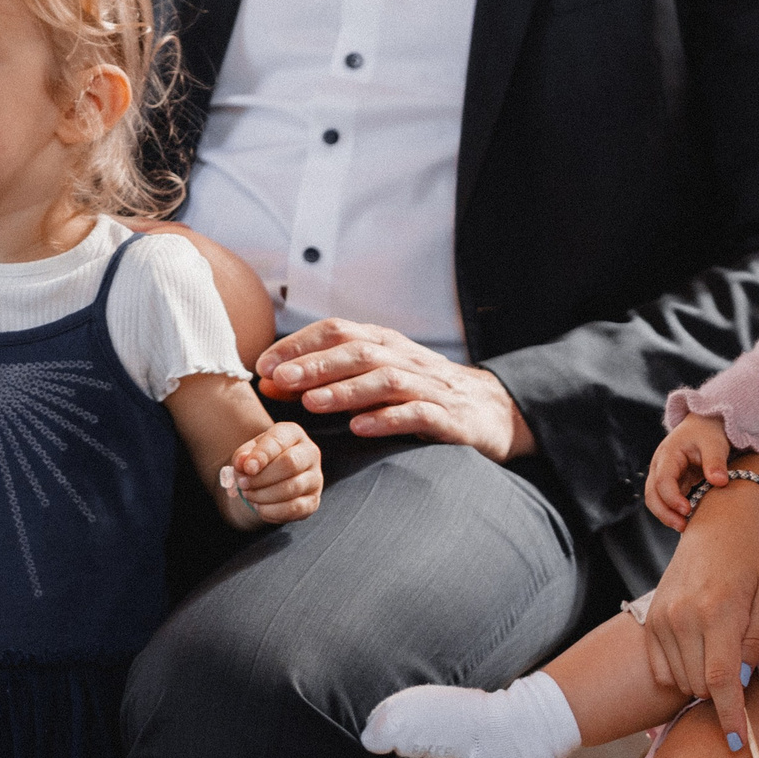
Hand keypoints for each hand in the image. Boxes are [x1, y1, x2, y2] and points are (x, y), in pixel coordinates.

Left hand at [222, 423, 322, 525]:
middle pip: (290, 464)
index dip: (262, 455)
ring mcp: (315, 477)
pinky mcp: (313, 500)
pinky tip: (260, 507)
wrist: (270, 480)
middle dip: (262, 478)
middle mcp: (310, 453)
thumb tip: (243, 463)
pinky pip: (295, 508)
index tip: (247, 469)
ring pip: (293, 488)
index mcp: (292, 434)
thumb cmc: (260, 462)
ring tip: (249, 495)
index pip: (279, 441)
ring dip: (264, 495)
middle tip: (243, 484)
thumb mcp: (247, 453)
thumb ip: (242, 455)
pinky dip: (272, 511)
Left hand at [257, 319, 533, 463]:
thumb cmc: (423, 393)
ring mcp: (430, 388)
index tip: (265, 364)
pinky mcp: (450, 418)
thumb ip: (332, 377)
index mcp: (388, 344)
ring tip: (313, 403)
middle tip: (280, 379)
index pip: (340, 331)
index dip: (301, 344)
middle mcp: (407, 360)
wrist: (493, 410)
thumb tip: (272, 380)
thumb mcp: (378, 377)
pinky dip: (388, 418)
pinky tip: (361, 426)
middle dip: (317, 364)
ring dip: (346, 389)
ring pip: (386, 380)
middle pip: (360, 352)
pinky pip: (418, 413)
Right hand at [641, 477, 758, 748]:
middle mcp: (683, 617)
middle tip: (742, 666)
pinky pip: (662, 669)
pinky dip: (682, 672)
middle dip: (723, 692)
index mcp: (718, 611)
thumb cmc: (756, 559)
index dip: (730, 716)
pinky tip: (701, 651)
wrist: (720, 522)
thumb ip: (756, 645)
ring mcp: (661, 619)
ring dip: (703, 681)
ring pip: (680, 681)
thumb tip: (741, 685)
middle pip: (699, 686)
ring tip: (723, 650)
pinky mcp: (650, 620)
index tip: (738, 741)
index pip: (721, 681)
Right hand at [645, 412, 736, 531]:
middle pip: (652, 494)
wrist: (704, 425)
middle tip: (683, 526)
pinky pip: (665, 501)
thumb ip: (716, 462)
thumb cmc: (709, 433)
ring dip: (666, 515)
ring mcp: (662, 475)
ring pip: (655, 500)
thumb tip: (720, 482)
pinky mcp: (670, 483)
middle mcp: (660, 466)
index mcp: (668, 454)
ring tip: (685, 528)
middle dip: (664, 513)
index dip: (672, 498)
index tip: (687, 510)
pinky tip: (687, 522)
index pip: (662, 480)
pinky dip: (672, 512)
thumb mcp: (715, 443)